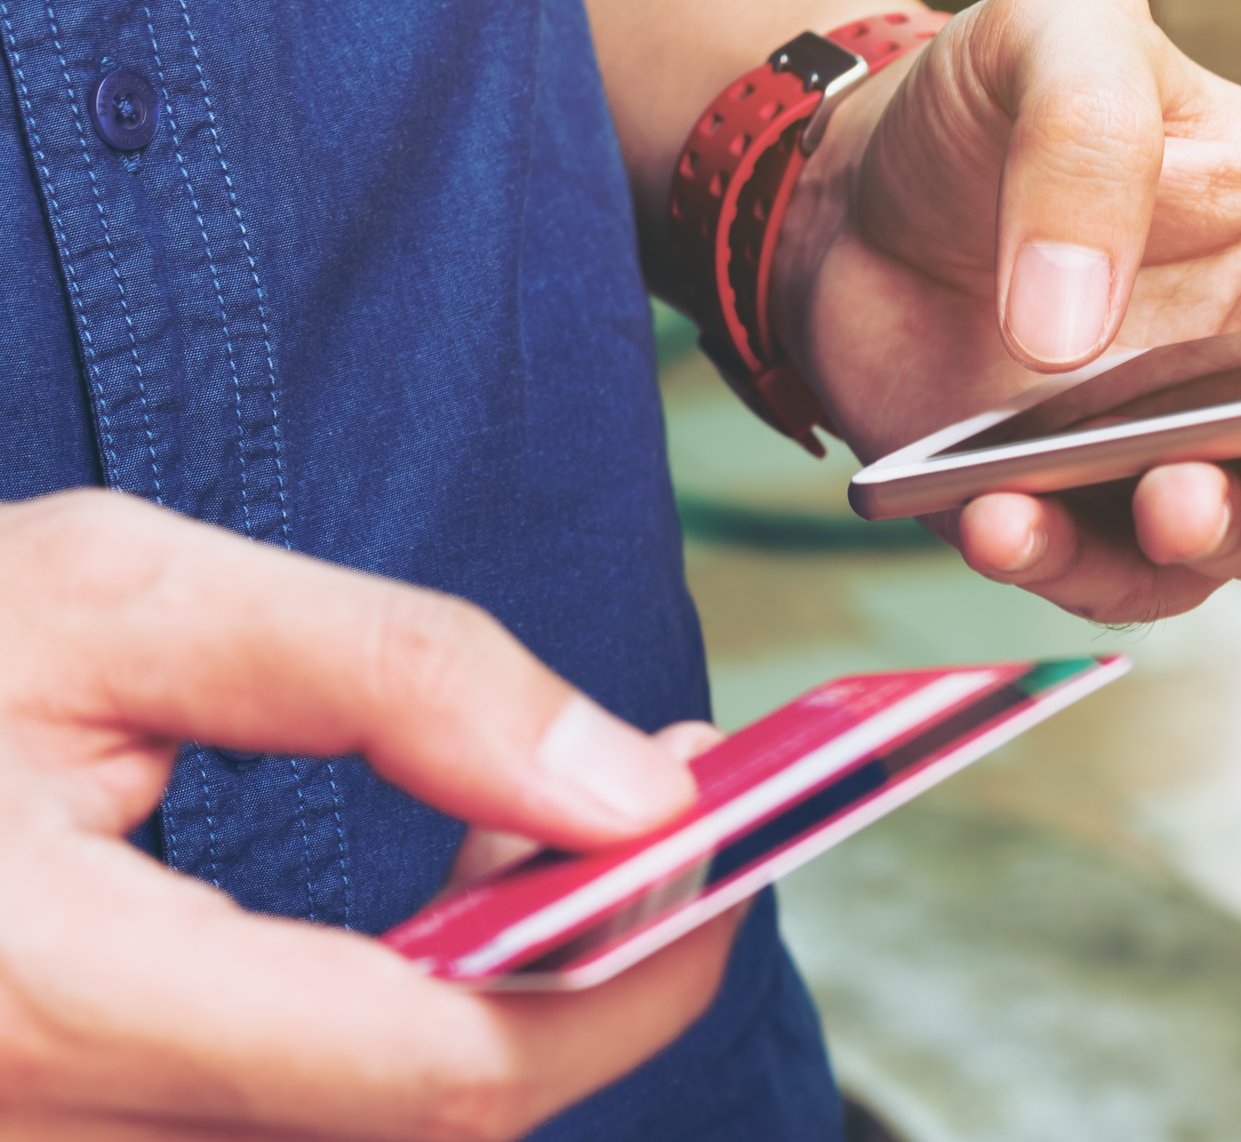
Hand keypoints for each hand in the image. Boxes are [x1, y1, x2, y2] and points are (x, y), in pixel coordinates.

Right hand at [0, 491, 731, 1141]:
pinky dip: (424, 1025)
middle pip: (441, 1122)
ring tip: (552, 830)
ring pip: (388, 1137)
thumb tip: (632, 787)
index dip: (631, 965)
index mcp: (51, 1002)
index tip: (729, 828)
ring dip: (520, 994)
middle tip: (664, 797)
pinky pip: (313, 1125)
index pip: (442, 1065)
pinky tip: (449, 907)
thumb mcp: (120, 595)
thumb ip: (389, 676)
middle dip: (602, 967)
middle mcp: (58, 1137)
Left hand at [774, 0, 1240, 622]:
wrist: (845, 188)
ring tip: (1152, 497)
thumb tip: (1077, 336)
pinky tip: (996, 519)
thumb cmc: (985, 93)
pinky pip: (1106, 572)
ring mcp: (1187, 442)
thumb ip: (1087, 143)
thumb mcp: (1054, 30)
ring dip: (1216, 534)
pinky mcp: (1081, 508)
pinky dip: (1062, 563)